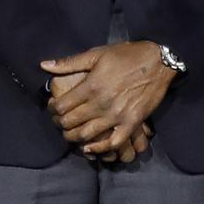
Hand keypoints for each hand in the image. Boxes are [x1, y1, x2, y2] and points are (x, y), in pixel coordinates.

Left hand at [42, 42, 175, 157]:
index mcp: (91, 85)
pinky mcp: (132, 122)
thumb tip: (44, 66)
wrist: (159, 61)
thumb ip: (70, 62)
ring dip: (74, 137)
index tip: (53, 108)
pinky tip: (89, 148)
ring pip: (87, 135)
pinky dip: (99, 149)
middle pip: (71, 122)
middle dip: (60, 124)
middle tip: (59, 122)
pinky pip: (113, 142)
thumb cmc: (126, 55)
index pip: (62, 106)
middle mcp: (101, 103)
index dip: (53, 109)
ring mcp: (117, 115)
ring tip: (71, 134)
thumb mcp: (97, 54)